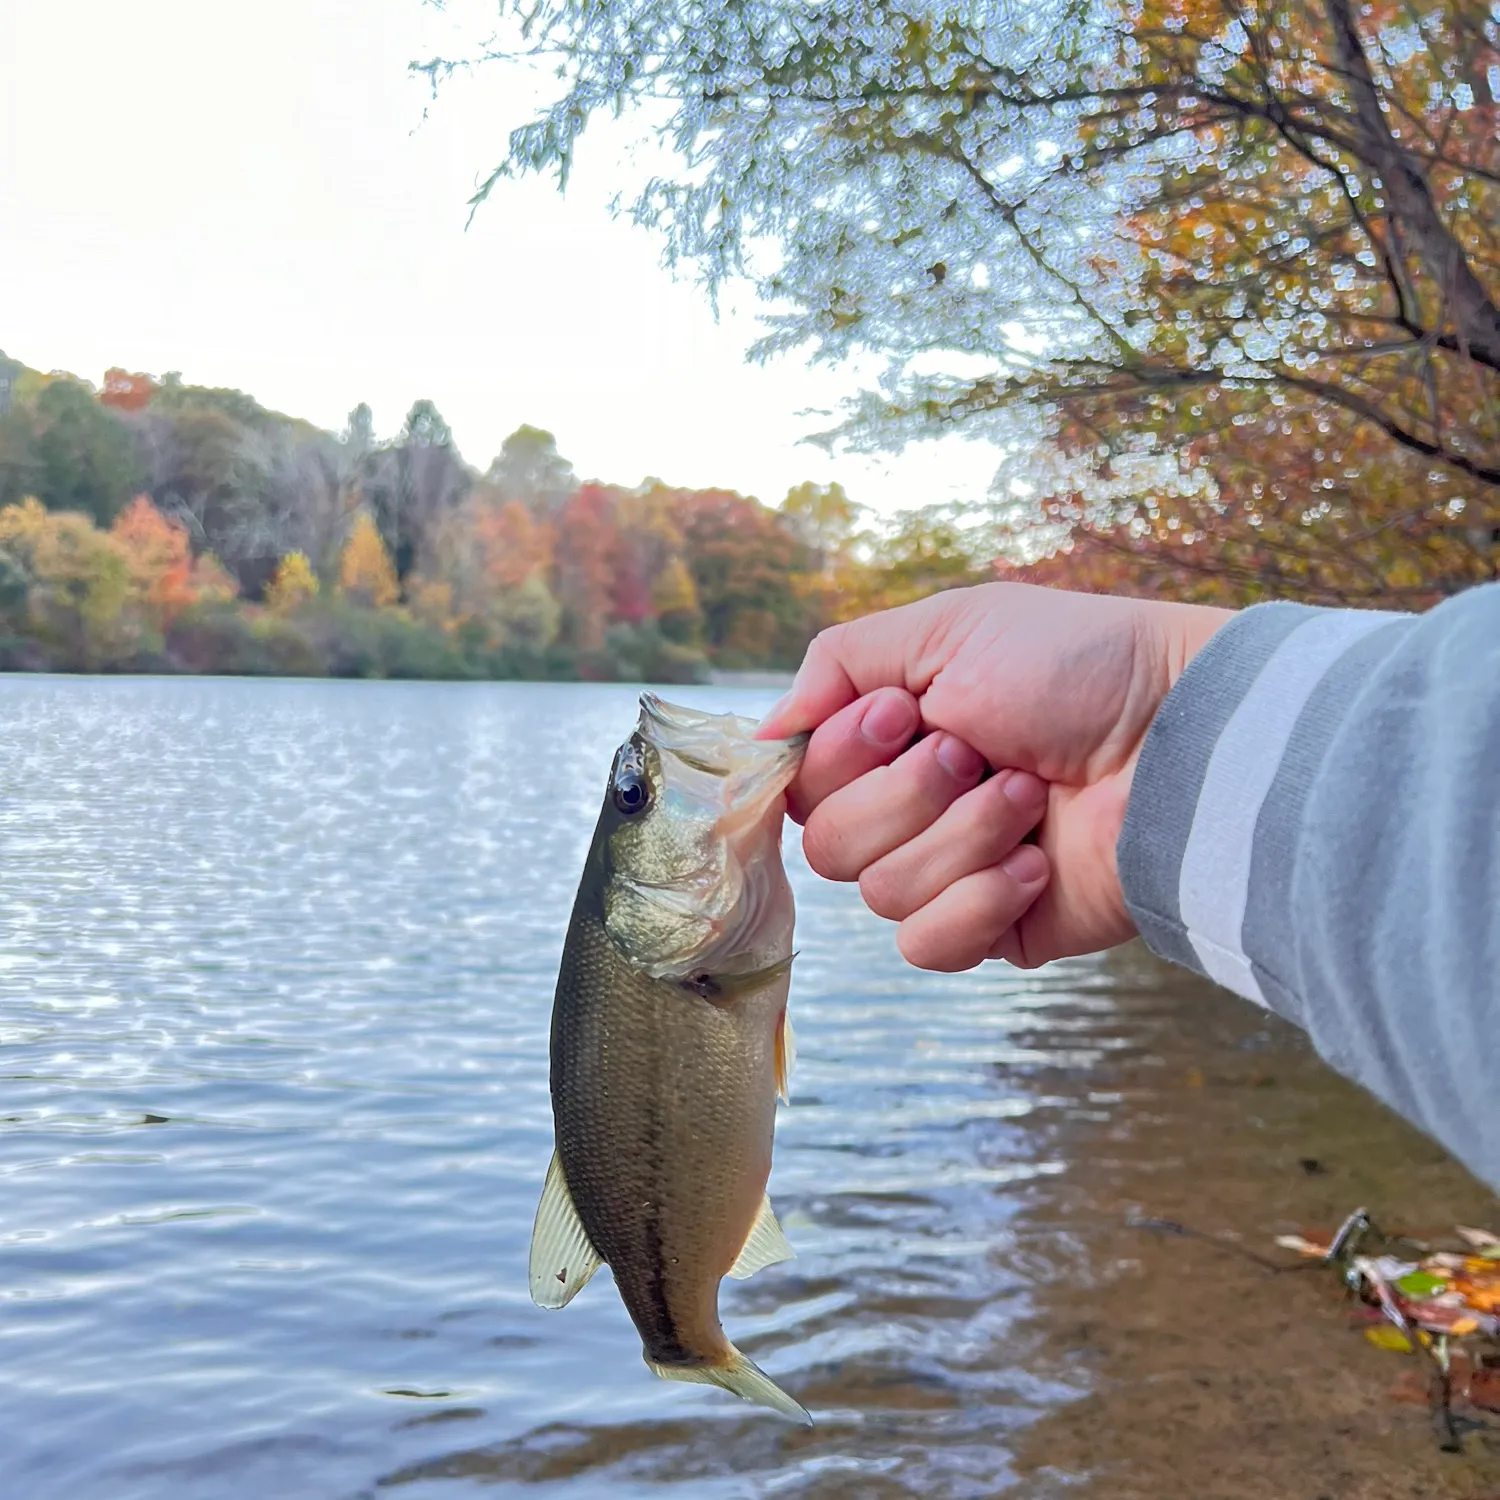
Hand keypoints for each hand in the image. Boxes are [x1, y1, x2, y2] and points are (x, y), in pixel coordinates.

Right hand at [759, 583, 1231, 969]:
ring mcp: (951, 873)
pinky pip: (927, 947)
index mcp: (892, 740)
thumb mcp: (948, 628)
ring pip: (881, 894)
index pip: (802, 783)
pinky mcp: (993, 931)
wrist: (1184, 740)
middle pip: (828, 845)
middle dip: (907, 794)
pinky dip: (977, 901)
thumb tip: (762, 734)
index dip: (841, 756)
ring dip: (961, 836)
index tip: (905, 713)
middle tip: (981, 752)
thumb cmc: (1079, 667)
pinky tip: (1035, 866)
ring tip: (1031, 795)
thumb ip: (838, 663)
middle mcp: (912, 809)